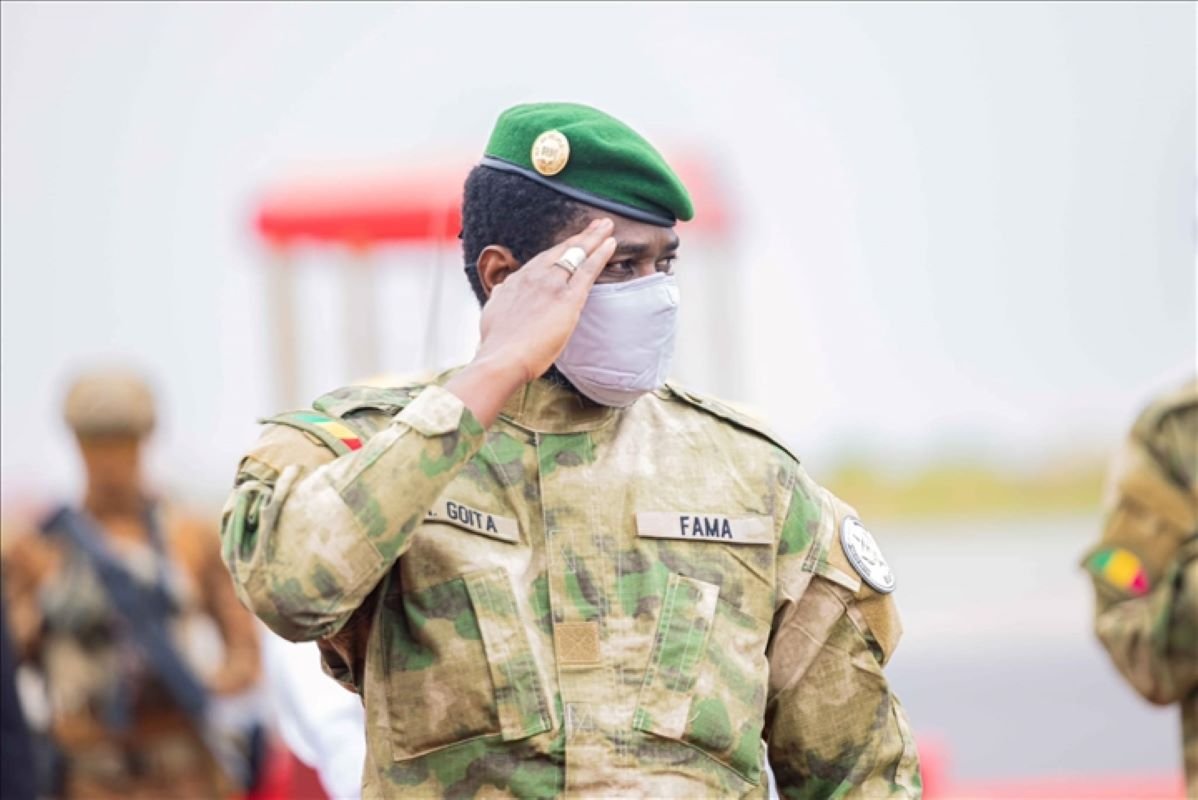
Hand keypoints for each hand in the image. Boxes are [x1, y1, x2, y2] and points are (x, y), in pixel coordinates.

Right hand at [477, 217, 615, 381]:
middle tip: (597, 224)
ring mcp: (551, 285)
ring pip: (576, 254)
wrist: (501, 358)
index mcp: (517, 281)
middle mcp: (534, 276)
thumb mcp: (492, 313)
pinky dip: (600, 255)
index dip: (560, 248)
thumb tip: (500, 293)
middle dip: (581, 236)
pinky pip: (587, 270)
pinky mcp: (567, 298)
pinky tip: (610, 244)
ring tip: (607, 226)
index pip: (543, 259)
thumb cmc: (497, 345)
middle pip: (562, 250)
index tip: (571, 241)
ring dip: (594, 238)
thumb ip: (500, 300)